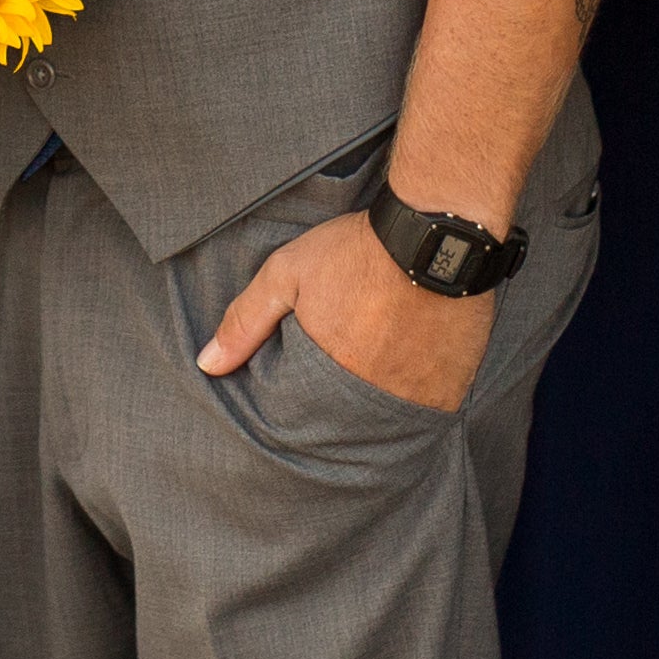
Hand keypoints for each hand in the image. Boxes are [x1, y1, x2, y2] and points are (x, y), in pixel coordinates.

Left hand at [196, 212, 487, 413]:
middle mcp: (372, 403)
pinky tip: (409, 366)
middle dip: (339, 408)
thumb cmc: (357, 252)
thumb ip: (245, 321)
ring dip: (378, 403)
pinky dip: (415, 398)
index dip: (301, 402)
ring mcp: (415, 401)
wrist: (438, 233)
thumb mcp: (287, 275)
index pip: (302, 418)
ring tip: (379, 365)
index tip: (306, 381)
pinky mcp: (450, 392)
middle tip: (347, 365)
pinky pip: (426, 412)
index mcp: (326, 380)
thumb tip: (207, 365)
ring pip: (386, 421)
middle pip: (346, 425)